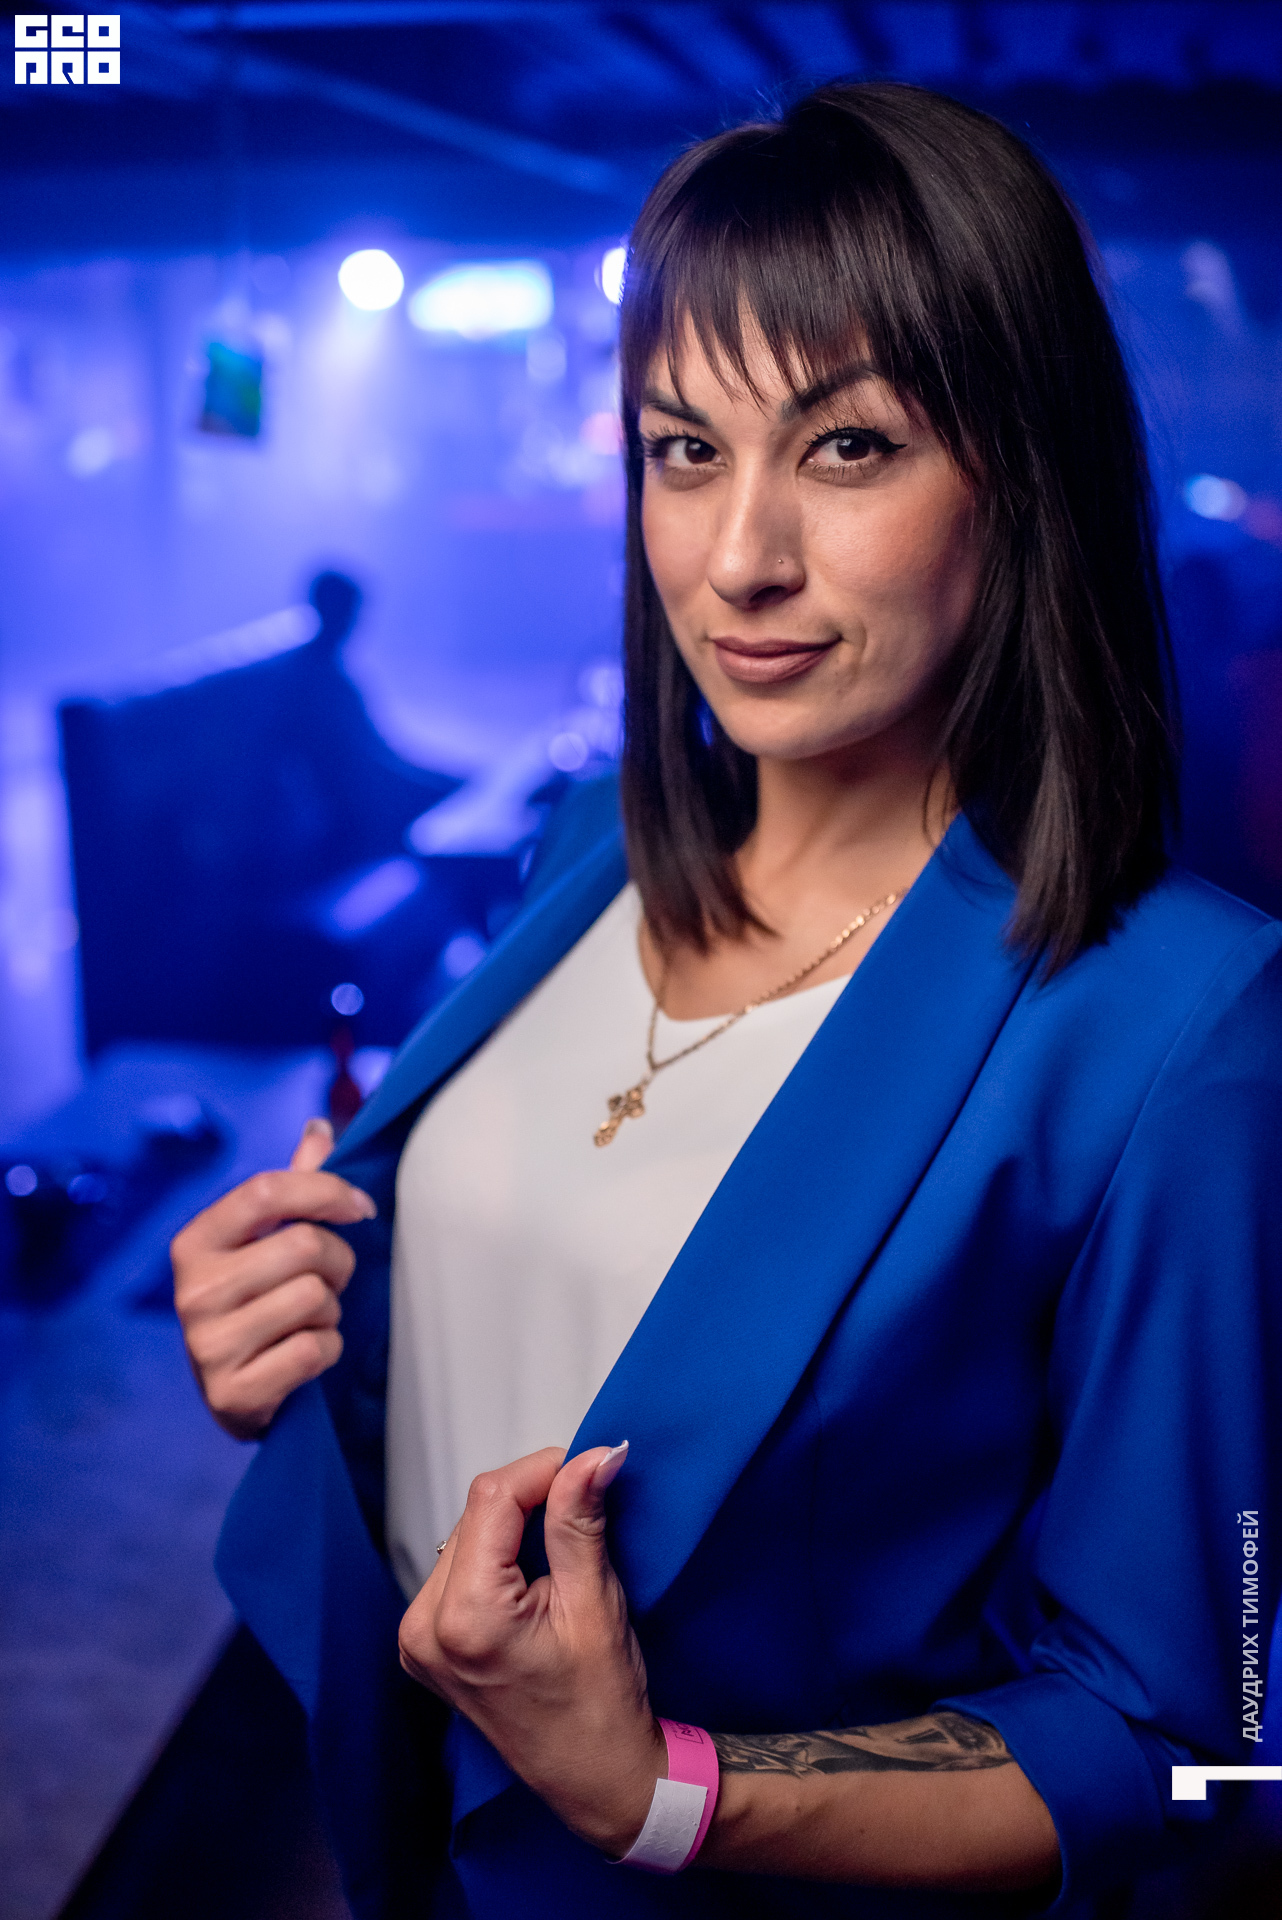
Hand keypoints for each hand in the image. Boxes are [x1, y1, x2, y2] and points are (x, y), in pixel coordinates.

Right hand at [171, 1117, 376, 1439]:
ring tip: (307, 1320)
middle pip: (305, 1245)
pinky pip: (315, 1349)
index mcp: (195, 1242)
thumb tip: (319, 1127)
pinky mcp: (232, 1393)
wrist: (237, 1395)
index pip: (268, 1190)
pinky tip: (301, 1355)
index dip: (327, 1191)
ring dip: (330, 1311)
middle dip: (338, 1262)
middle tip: (330, 1280)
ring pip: (315, 1298)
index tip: (360, 1209)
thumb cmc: (259, 1302)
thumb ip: (292, 1186)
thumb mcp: (263, 1243)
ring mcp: (208, 1345)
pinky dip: (326, 1350)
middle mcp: (192, 1291)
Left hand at [398, 1442, 665, 1855]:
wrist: (595, 1777)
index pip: (493, 1497)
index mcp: (464, 1618)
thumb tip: (593, 1454)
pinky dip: (498, 1555)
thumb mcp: (596, 1602)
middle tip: (585, 1512)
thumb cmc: (602, 1705)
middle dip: (533, 1500)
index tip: (591, 1468)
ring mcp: (418, 1640)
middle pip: (476, 1514)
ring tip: (562, 1555)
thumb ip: (580, 1520)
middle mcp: (425, 1628)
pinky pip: (459, 1566)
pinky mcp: (426, 1644)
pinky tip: (532, 1577)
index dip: (545, 1470)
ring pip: (467, 1534)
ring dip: (515, 1526)